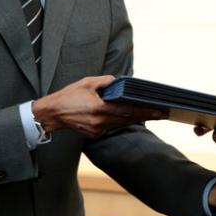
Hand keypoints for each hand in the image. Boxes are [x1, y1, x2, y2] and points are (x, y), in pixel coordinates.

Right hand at [32, 76, 167, 137]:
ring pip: (122, 123)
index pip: (128, 110)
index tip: (160, 110)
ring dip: (137, 118)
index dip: (145, 111)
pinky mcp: (95, 133)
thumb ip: (106, 82)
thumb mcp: (87, 83)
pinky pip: (113, 126)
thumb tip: (119, 82)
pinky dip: (122, 120)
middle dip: (147, 115)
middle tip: (163, 112)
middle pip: (129, 119)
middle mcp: (100, 122)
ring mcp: (98, 129)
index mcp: (99, 109)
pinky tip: (132, 115)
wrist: (51, 114)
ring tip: (153, 113)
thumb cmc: (68, 96)